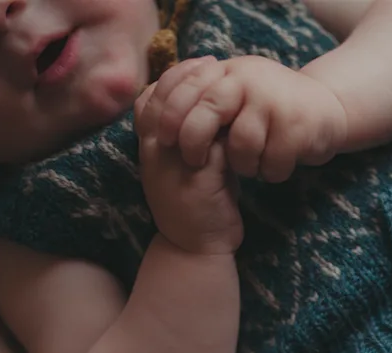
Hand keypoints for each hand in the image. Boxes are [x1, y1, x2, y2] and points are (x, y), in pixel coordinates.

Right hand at [134, 58, 244, 255]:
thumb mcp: (186, 167)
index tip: (199, 63)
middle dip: (188, 77)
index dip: (173, 77)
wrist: (197, 250)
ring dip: (207, 96)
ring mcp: (174, 167)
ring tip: (229, 81)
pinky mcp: (199, 181)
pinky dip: (226, 126)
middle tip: (214, 63)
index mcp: (150, 149)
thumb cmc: (197, 206)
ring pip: (185, 118)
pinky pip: (212, 144)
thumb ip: (187, 139)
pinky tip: (242, 116)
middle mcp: (156, 155)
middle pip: (163, 100)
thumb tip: (201, 107)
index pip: (149, 99)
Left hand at [139, 54, 347, 182]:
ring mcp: (275, 101)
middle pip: (209, 110)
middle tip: (193, 164)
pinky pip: (272, 161)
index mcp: (229, 70)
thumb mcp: (233, 93)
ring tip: (250, 168)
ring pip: (242, 145)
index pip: (187, 86)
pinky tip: (274, 169)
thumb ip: (198, 98)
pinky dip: (271, 173)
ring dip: (243, 165)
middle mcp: (250, 79)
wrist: (327, 109)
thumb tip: (148, 110)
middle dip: (195, 141)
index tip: (162, 141)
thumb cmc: (270, 108)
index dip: (170, 115)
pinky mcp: (298, 127)